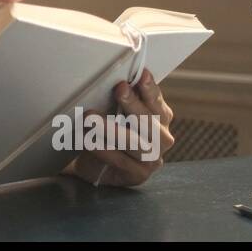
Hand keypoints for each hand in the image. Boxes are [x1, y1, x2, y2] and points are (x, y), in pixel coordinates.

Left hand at [63, 69, 175, 186]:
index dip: (151, 89)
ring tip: (92, 119)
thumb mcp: (112, 111)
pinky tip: (89, 141)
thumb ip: (120, 98)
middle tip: (119, 89)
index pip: (157, 103)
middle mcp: (161, 139)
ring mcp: (152, 160)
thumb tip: (116, 80)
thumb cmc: (105, 131)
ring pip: (136, 144)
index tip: (141, 75)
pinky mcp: (138, 175)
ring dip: (113, 130)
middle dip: (135, 105)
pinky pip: (121, 161)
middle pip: (152, 123)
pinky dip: (104, 150)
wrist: (90, 161)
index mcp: (160, 119)